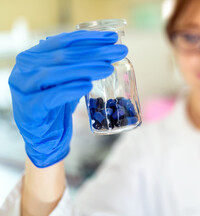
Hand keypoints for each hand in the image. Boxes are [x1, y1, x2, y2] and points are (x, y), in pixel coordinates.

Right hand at [9, 30, 127, 167]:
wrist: (43, 136)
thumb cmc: (56, 105)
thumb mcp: (68, 81)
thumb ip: (79, 64)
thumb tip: (108, 49)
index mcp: (34, 56)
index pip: (63, 42)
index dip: (89, 38)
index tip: (112, 38)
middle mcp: (26, 68)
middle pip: (64, 56)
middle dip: (95, 53)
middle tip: (118, 52)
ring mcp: (25, 88)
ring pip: (56, 73)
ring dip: (85, 69)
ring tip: (108, 68)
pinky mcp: (30, 108)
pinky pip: (51, 97)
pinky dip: (70, 90)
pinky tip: (87, 86)